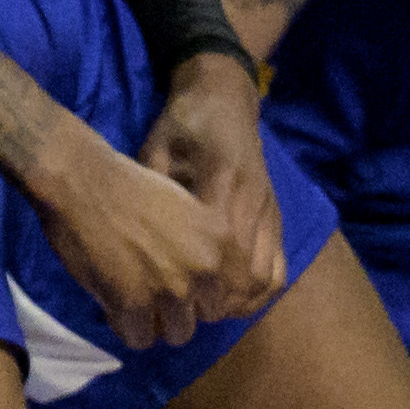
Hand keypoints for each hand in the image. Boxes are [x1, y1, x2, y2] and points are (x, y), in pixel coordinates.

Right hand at [27, 119, 233, 349]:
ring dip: (155, 322)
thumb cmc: (129, 186)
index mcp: (220, 241)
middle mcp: (204, 268)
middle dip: (179, 309)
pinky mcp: (135, 304)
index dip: (202, 294)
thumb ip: (202, 248)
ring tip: (133, 300)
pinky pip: (139, 338)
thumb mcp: (187, 209)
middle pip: (203, 318)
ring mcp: (171, 288)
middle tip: (152, 290)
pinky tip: (114, 302)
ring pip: (175, 333)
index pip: (229, 295)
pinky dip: (125, 326)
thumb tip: (202, 289)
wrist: (84, 179)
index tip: (180, 284)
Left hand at [137, 52, 285, 320]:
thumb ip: (152, 189)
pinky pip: (278, 267)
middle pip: (242, 273)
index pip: (217, 250)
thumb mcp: (156, 147)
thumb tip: (131, 241)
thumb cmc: (183, 122)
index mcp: (223, 180)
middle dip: (212, 302)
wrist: (224, 96)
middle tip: (180, 313)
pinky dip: (258, 292)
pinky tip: (232, 300)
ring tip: (203, 311)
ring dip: (235, 302)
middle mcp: (253, 199)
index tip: (166, 299)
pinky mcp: (277, 216)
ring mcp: (270, 210)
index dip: (194, 284)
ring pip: (263, 276)